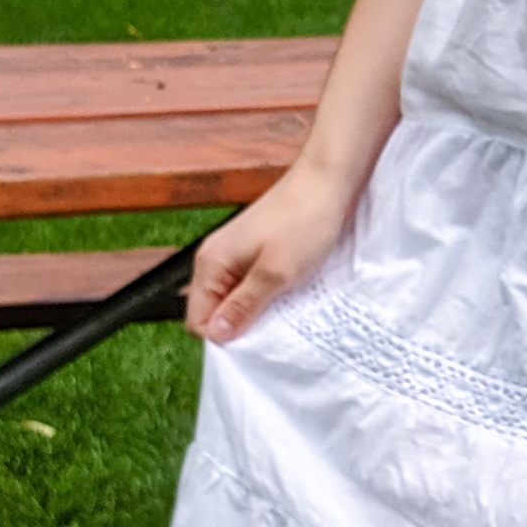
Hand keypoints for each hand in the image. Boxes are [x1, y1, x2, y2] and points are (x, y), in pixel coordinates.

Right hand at [183, 158, 358, 342]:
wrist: (327, 182)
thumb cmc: (303, 222)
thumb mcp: (275, 274)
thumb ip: (242, 307)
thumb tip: (215, 336)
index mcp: (210, 264)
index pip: (198, 321)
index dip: (223, 339)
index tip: (255, 345)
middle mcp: (214, 260)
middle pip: (214, 312)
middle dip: (239, 328)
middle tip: (273, 332)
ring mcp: (234, 255)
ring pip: (234, 301)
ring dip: (255, 313)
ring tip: (283, 314)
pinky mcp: (253, 252)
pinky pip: (249, 287)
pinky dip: (266, 296)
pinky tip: (287, 297)